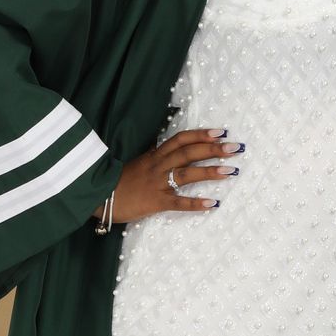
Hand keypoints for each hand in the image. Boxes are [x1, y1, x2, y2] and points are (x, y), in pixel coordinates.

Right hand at [110, 127, 243, 223]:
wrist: (99, 195)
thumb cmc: (121, 181)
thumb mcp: (141, 163)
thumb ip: (159, 157)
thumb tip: (177, 152)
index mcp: (155, 155)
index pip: (181, 139)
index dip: (201, 135)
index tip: (220, 133)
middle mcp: (158, 166)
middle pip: (189, 153)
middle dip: (213, 149)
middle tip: (236, 147)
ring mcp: (157, 183)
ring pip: (186, 174)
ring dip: (210, 171)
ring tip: (232, 171)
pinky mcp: (155, 202)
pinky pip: (178, 202)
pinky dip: (196, 203)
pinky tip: (213, 203)